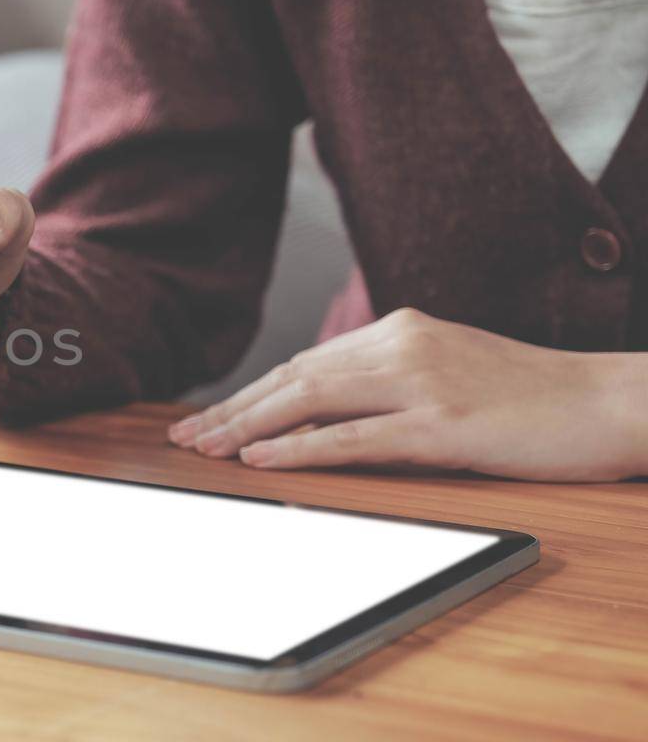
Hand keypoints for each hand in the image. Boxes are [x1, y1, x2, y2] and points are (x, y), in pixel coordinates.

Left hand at [168, 308, 647, 481]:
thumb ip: (384, 384)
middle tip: (184, 437)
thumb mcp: (446, 373)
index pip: (303, 363)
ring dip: (247, 428)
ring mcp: (422, 382)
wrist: (607, 401)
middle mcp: (402, 345)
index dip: (249, 393)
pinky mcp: (443, 424)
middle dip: (231, 410)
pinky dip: (298, 448)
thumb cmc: (528, 396)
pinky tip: (259, 459)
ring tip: (203, 449)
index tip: (207, 417)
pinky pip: (352, 438)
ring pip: (309, 401)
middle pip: (293, 378)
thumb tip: (316, 413)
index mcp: (399, 330)